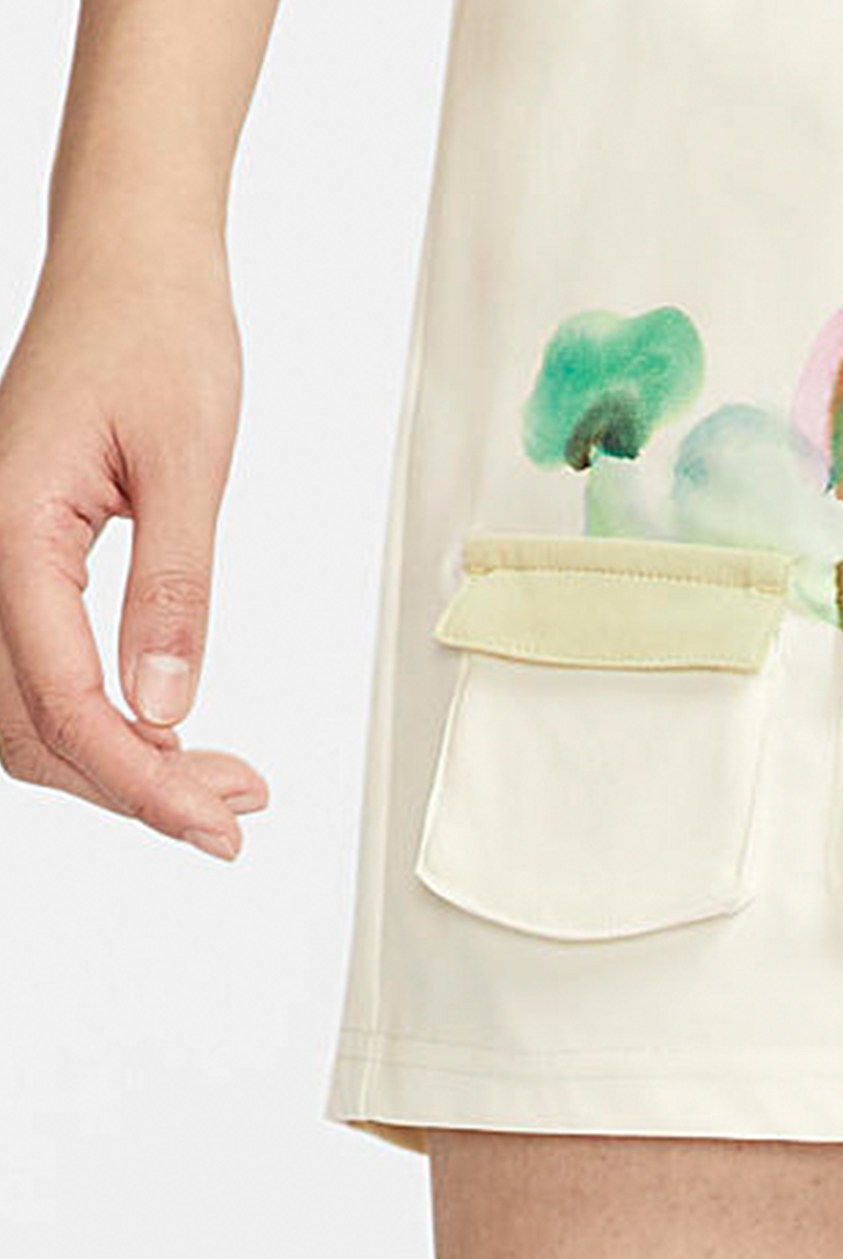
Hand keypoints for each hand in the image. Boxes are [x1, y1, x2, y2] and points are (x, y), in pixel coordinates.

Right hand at [0, 234, 267, 859]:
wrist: (132, 267)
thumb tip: (163, 709)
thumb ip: (173, 593)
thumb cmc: (158, 338)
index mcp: (11, 532)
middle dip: (135, 787)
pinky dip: (110, 718)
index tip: (214, 823)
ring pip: (35, 708)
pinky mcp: (24, 558)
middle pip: (34, 726)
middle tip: (235, 813)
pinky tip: (175, 734)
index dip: (139, 781)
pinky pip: (46, 666)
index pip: (64, 700)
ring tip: (227, 783)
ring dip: (125, 762)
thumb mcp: (187, 466)